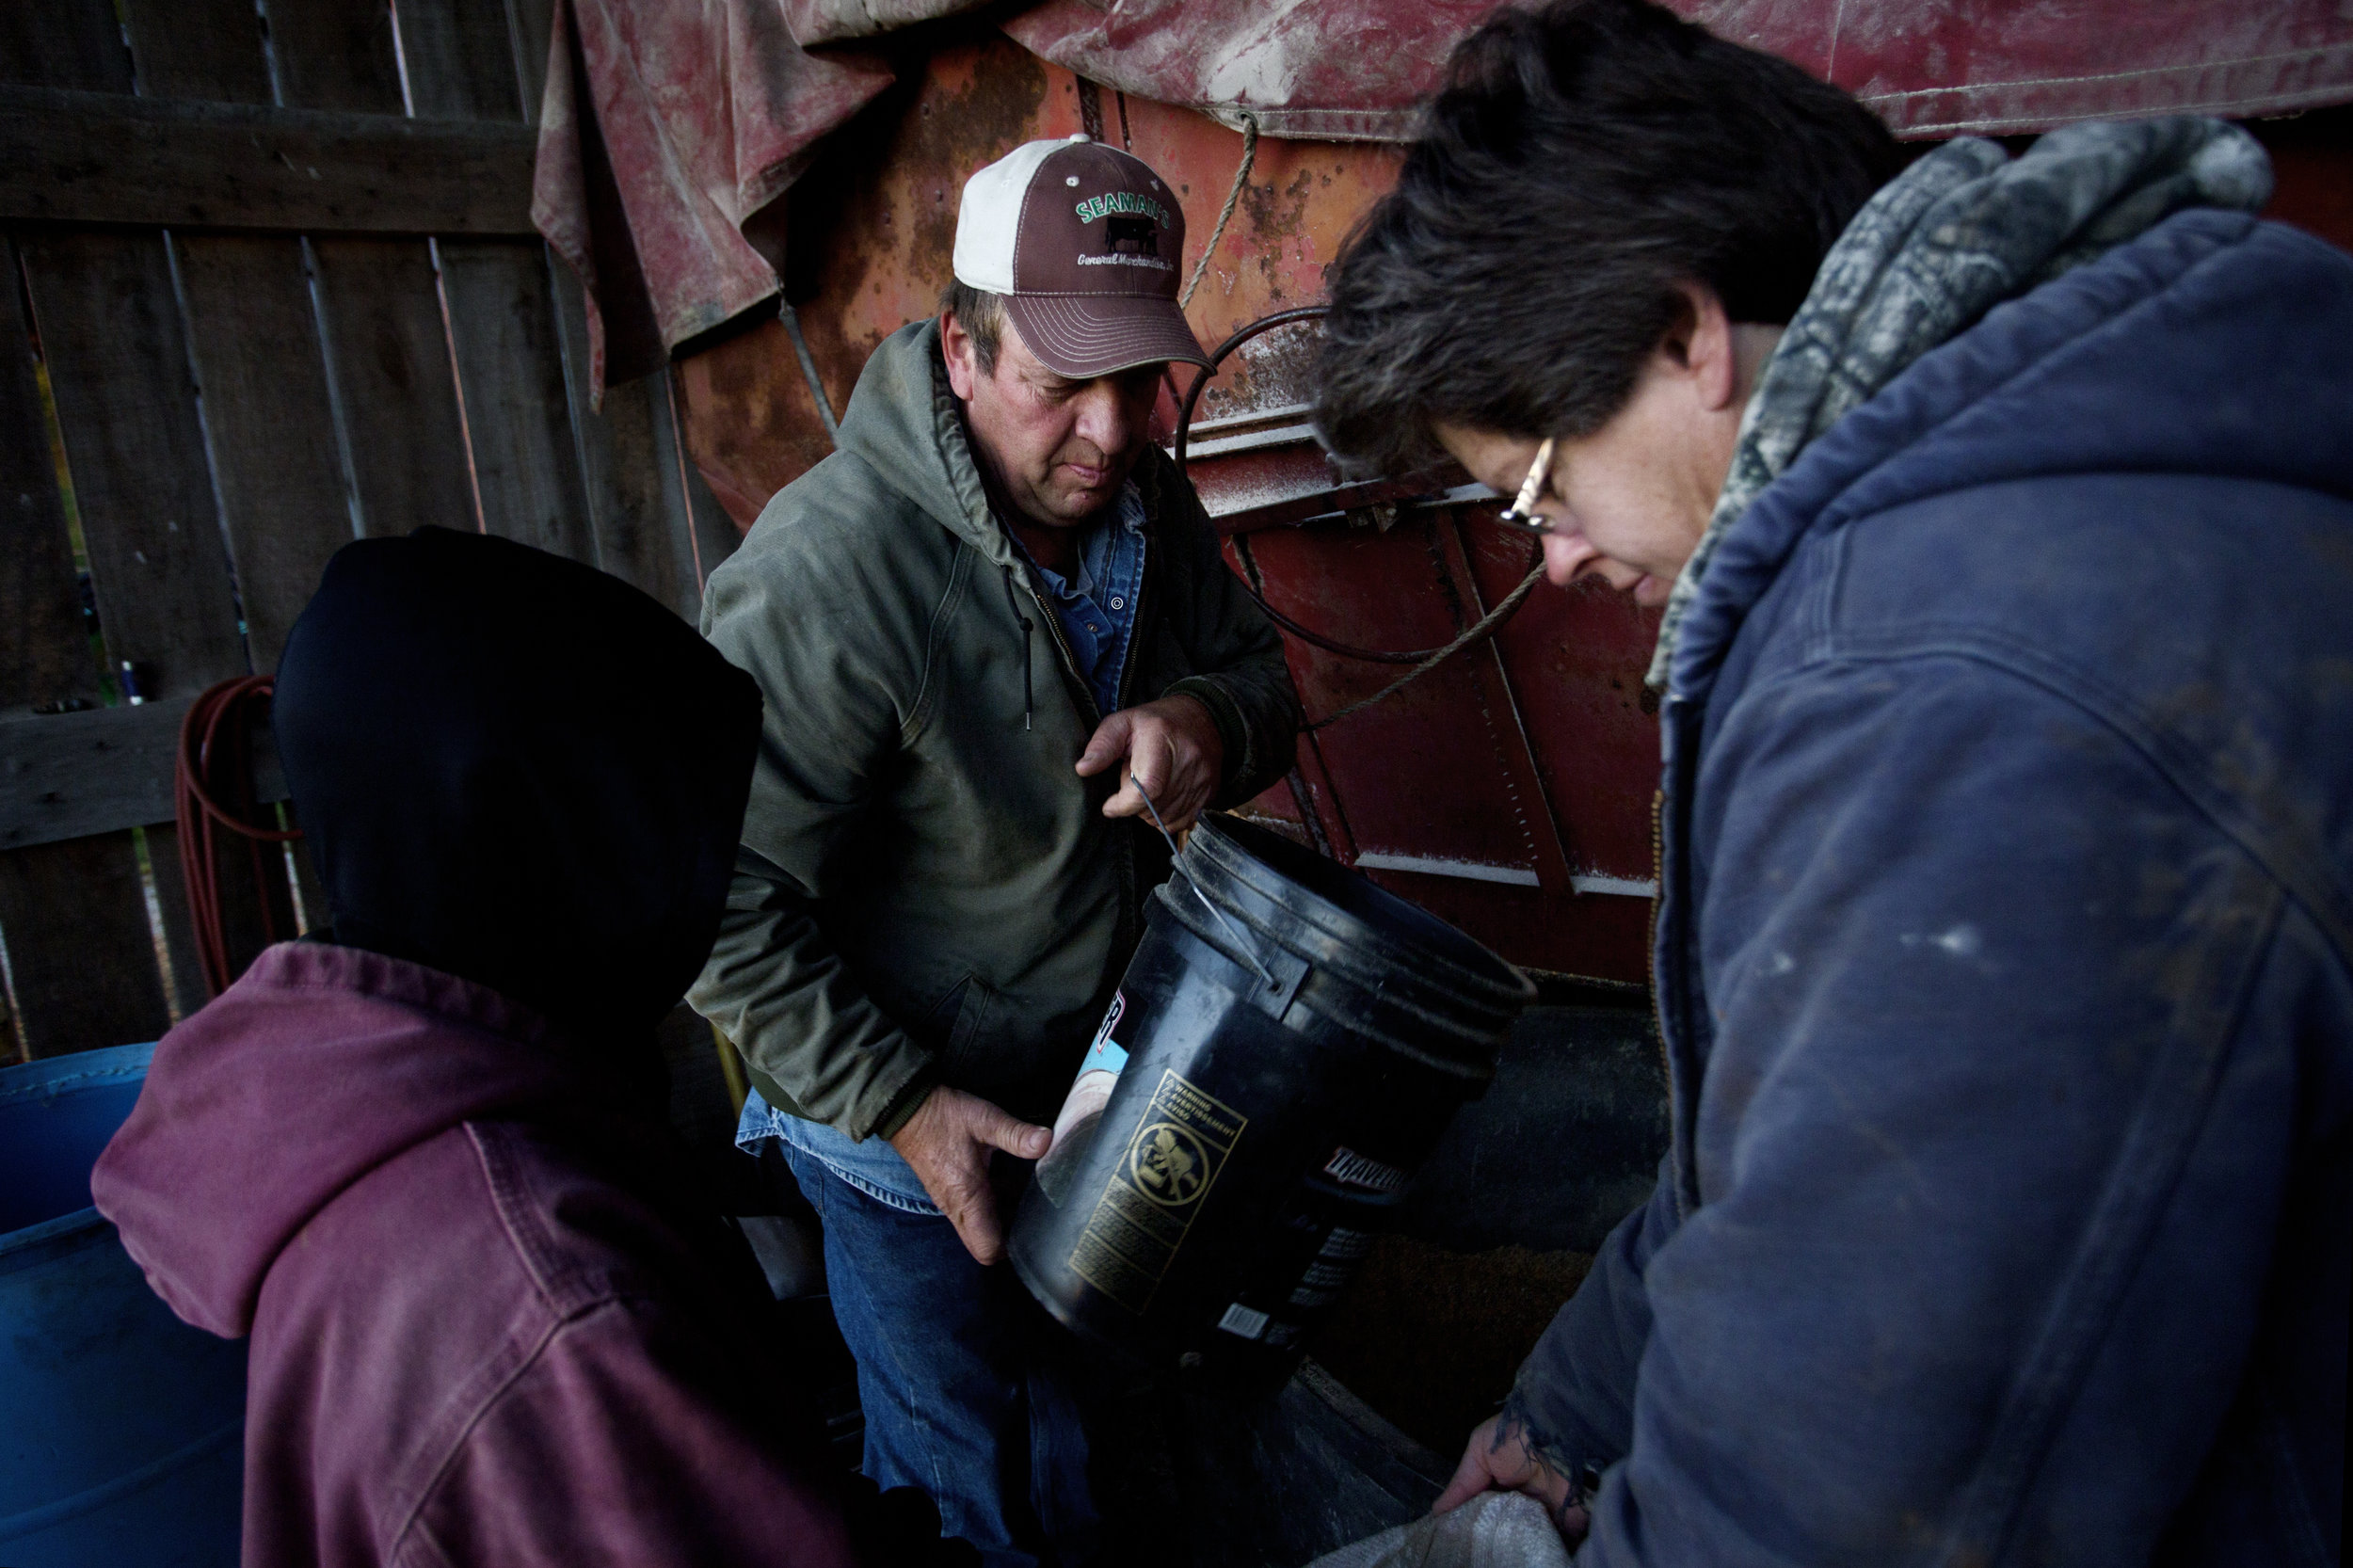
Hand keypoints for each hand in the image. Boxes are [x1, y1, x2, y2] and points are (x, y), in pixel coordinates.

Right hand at [886, 1086, 1049, 1264]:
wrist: (907, 1110)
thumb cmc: (944, 1117)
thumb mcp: (985, 1120)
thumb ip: (1015, 1134)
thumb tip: (1047, 1142)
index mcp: (967, 1199)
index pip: (988, 1250)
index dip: (1012, 1249)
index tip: (1035, 1232)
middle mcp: (956, 1208)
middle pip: (984, 1247)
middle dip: (1009, 1238)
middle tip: (1034, 1216)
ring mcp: (950, 1203)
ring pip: (978, 1231)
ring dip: (1001, 1221)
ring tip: (1027, 1198)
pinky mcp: (948, 1193)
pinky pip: (971, 1215)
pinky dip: (990, 1208)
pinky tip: (1008, 1182)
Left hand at [1076, 694, 1223, 831]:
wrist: (1203, 719)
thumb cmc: (1155, 723)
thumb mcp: (1122, 723)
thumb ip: (1101, 745)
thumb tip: (1083, 769)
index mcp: (1162, 738)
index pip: (1147, 787)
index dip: (1124, 804)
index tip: (1109, 805)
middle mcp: (1188, 760)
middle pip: (1152, 807)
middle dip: (1133, 804)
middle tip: (1133, 782)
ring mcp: (1202, 779)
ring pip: (1164, 819)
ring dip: (1148, 811)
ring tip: (1150, 785)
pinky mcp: (1210, 794)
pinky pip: (1180, 823)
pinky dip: (1165, 817)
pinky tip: (1162, 796)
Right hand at [1434, 1415, 1588, 1545]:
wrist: (1561, 1439)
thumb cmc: (1516, 1437)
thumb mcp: (1479, 1451)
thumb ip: (1461, 1484)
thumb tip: (1437, 1512)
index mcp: (1499, 1483)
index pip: (1479, 1509)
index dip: (1464, 1523)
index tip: (1448, 1539)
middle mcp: (1520, 1500)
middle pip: (1498, 1527)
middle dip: (1484, 1538)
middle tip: (1463, 1554)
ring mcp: (1542, 1516)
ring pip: (1519, 1540)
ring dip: (1506, 1547)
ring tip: (1485, 1559)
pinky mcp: (1564, 1529)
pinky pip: (1547, 1546)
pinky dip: (1535, 1553)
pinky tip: (1514, 1558)